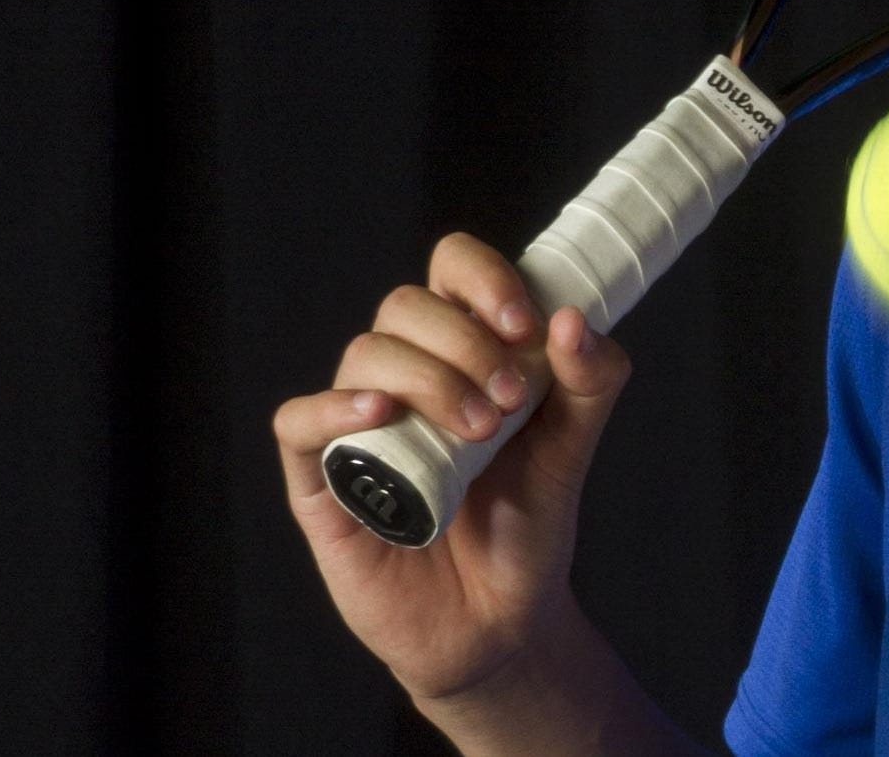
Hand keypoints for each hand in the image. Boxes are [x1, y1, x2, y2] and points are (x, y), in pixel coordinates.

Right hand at [273, 233, 632, 708]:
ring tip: (477, 430)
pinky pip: (298, 421)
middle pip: (406, 305)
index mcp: (464, 348)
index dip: (483, 278)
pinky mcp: (321, 479)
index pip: (452, 270)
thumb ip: (590, 383)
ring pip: (365, 353)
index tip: (525, 323)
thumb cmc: (527, 522)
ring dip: (426, 378)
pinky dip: (333, 407)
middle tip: (509, 400)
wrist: (498, 619)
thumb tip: (572, 320)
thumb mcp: (573, 447)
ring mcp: (359, 424)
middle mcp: (406, 373)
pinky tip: (379, 414)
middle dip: (464, 341)